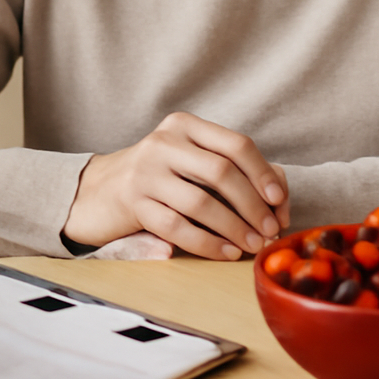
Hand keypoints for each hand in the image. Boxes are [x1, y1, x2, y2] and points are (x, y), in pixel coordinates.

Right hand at [61, 112, 288, 259]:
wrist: (100, 190)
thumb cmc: (160, 178)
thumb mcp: (190, 162)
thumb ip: (232, 171)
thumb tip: (278, 199)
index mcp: (184, 126)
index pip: (235, 144)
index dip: (262, 174)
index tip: (278, 201)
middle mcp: (163, 143)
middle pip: (221, 172)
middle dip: (252, 206)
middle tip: (270, 231)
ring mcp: (145, 172)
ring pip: (201, 202)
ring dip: (234, 228)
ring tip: (252, 245)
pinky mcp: (133, 203)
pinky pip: (177, 227)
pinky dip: (207, 243)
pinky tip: (225, 252)